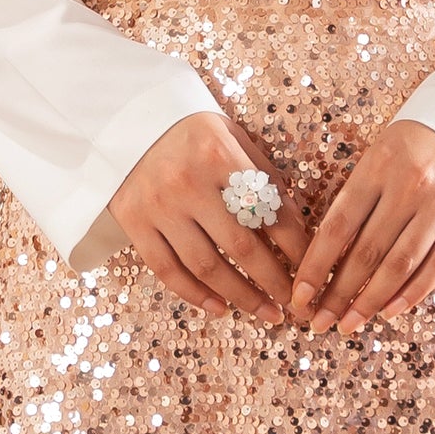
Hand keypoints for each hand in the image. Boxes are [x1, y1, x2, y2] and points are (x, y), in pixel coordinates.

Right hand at [105, 111, 296, 320]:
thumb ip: (262, 177)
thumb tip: (296, 226)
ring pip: (206, 266)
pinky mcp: (133, 223)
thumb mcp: (231, 136)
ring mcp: (158, 206)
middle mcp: (188, 183)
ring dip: (242, 296)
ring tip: (266, 313)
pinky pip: (167, 270)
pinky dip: (196, 295)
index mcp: (219, 155)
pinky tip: (221, 308)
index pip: (268, 211)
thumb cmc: (189, 131)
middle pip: (241, 246)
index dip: (295, 247)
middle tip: (295, 303)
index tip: (309, 269)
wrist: (124, 120)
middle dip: (274, 281)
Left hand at [286, 119, 434, 333]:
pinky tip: (388, 311)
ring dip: (370, 301)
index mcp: (378, 166)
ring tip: (349, 323)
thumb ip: (357, 198)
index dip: (316, 266)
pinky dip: (411, 293)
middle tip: (319, 322)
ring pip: (400, 265)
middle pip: (366, 252)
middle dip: (338, 293)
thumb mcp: (380, 155)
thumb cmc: (417, 143)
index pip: (338, 226)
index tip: (299, 296)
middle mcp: (410, 187)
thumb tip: (327, 255)